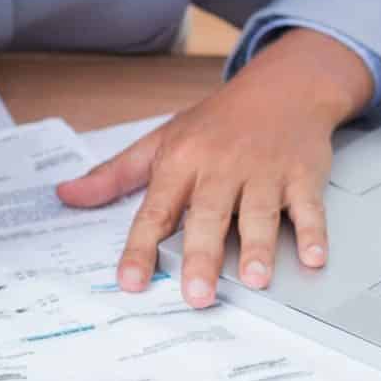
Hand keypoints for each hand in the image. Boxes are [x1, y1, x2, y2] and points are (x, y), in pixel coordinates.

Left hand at [55, 29, 372, 308]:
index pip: (155, 211)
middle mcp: (221, 168)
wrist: (284, 86)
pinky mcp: (303, 174)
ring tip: (253, 280)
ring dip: (258, 247)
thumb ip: (114, 174)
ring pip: (260, 213)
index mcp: (181, 163)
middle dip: (202, 256)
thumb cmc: (217, 121)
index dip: (140, 248)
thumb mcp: (160, 140)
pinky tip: (313, 257)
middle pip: (209, 216)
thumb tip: (67, 195)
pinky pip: (308, 206)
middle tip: (197, 294)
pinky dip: (313, 232)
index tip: (130, 281)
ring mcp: (264, 172)